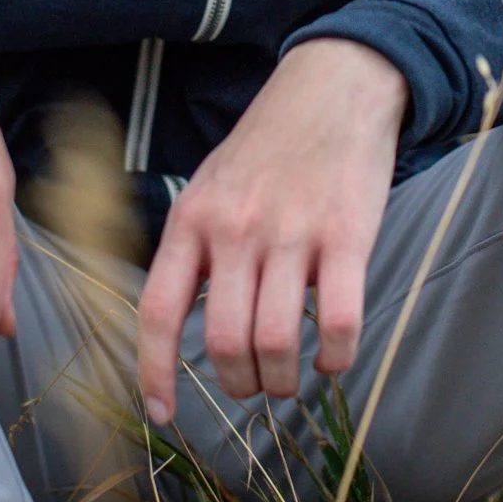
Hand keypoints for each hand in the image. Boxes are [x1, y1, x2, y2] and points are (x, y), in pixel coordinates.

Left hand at [138, 38, 407, 424]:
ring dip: (283, 380)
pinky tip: (335, 358)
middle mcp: (236, 228)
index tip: (162, 414)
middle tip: (253, 385)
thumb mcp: (212, 185)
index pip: (159, 311)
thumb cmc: (271, 144)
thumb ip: (197, 247)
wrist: (335, 87)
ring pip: (276, 342)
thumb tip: (185, 323)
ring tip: (290, 378)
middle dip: (239, 384)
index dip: (155, 372)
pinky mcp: (347, 235)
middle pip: (226, 342)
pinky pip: (338, 321)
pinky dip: (336, 357)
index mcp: (193, 218)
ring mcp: (293, 232)